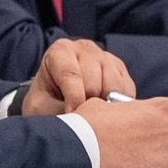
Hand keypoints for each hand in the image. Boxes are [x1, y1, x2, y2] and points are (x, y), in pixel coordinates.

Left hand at [21, 39, 136, 115]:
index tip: (72, 115)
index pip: (71, 74)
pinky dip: (118, 105)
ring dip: (104, 105)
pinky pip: (126, 91)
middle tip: (79, 115)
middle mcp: (85, 48)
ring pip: (113, 87)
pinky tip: (103, 108)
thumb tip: (80, 119)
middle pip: (94, 83)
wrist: (54, 100)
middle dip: (87, 104)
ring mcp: (106, 57)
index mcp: (60, 51)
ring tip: (90, 112)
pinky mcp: (121, 70)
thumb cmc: (45, 102)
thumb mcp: (40, 107)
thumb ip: (57, 109)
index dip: (73, 100)